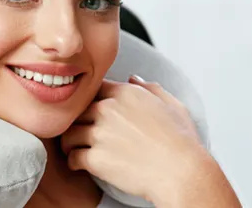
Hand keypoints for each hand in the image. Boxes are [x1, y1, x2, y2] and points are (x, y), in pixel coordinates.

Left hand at [60, 76, 239, 206]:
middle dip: (78, 121)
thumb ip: (151, 88)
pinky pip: (72, 157)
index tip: (93, 114)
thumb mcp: (173, 105)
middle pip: (77, 110)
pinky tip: (81, 165)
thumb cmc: (182, 142)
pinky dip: (75, 163)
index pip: (94, 89)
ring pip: (69, 133)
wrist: (182, 173)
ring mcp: (100, 133)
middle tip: (80, 133)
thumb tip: (133, 78)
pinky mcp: (96, 158)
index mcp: (126, 93)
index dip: (91, 101)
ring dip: (71, 142)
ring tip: (76, 149)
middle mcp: (109, 109)